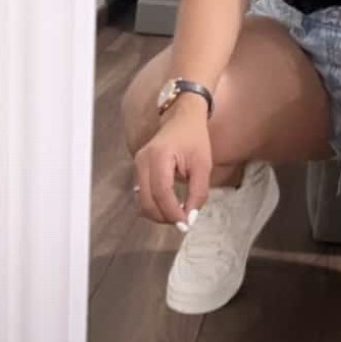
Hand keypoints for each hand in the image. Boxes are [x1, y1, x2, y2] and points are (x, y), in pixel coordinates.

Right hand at [133, 102, 212, 227]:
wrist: (183, 117)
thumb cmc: (195, 138)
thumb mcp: (203, 165)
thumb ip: (198, 192)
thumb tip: (190, 218)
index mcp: (159, 156)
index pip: (161, 192)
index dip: (172, 212)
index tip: (186, 224)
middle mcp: (142, 161)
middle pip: (146, 201)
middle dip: (164, 216)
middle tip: (183, 222)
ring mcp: (137, 164)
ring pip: (141, 201)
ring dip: (158, 213)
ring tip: (178, 214)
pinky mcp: (138, 169)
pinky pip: (141, 194)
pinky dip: (154, 205)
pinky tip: (169, 205)